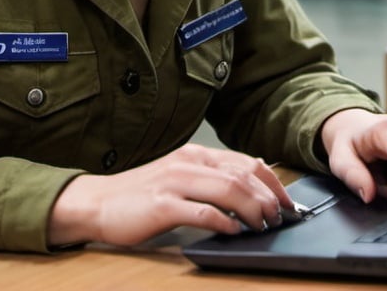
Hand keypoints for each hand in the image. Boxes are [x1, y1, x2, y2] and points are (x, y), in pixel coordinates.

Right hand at [47, 143, 292, 245]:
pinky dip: (225, 222)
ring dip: (253, 209)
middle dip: (269, 198)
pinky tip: (234, 232)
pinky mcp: (163, 206)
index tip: (288, 203)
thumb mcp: (180, 176)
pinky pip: (202, 213)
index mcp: (196, 154)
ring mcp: (175, 182)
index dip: (274, 183)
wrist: (98, 202)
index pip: (247, 162)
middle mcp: (189, 163)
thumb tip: (251, 189)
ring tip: (263, 225)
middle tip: (279, 218)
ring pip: (228, 190)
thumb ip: (210, 178)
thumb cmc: (141, 194)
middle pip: (243, 176)